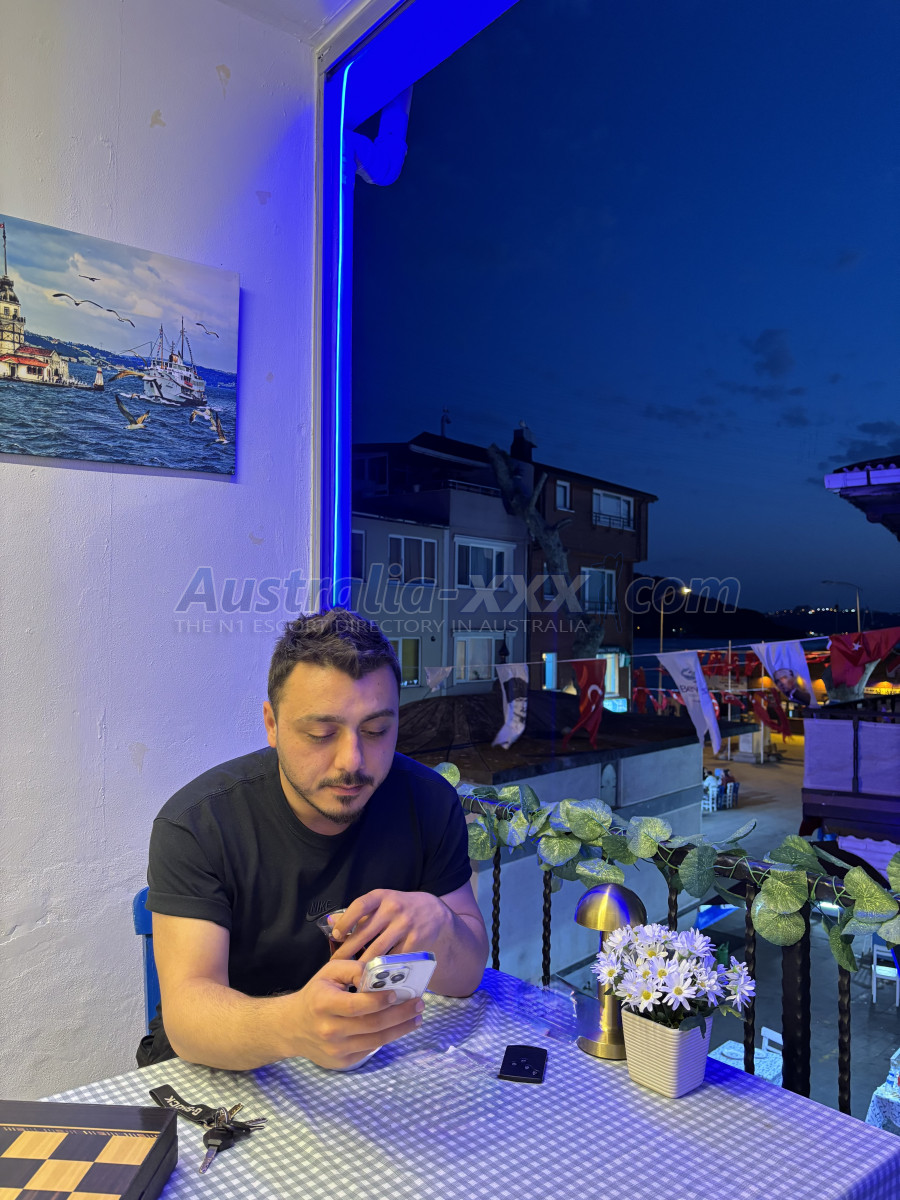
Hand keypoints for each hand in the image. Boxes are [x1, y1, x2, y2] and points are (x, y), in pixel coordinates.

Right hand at [286, 956, 423, 1068]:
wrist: (292, 1028)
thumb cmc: (316, 995)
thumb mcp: (329, 973)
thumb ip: (354, 968)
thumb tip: (379, 973)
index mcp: (324, 1003)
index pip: (356, 1005)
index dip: (379, 1001)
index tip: (398, 993)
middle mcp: (329, 1029)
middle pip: (372, 1024)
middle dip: (400, 1014)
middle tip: (419, 1004)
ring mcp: (335, 1050)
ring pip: (375, 1040)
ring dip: (400, 1029)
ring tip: (416, 1018)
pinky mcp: (341, 1062)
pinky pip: (369, 1050)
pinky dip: (387, 1038)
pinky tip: (399, 1027)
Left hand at [330, 889, 450, 963]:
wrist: (435, 913)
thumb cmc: (401, 909)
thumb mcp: (383, 902)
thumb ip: (359, 913)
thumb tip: (330, 922)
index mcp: (382, 897)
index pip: (360, 906)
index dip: (345, 921)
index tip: (335, 936)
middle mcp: (393, 909)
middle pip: (365, 933)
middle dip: (347, 951)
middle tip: (335, 963)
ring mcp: (405, 926)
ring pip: (378, 950)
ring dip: (362, 964)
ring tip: (350, 974)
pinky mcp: (415, 942)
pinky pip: (394, 959)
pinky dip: (382, 970)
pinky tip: (372, 976)